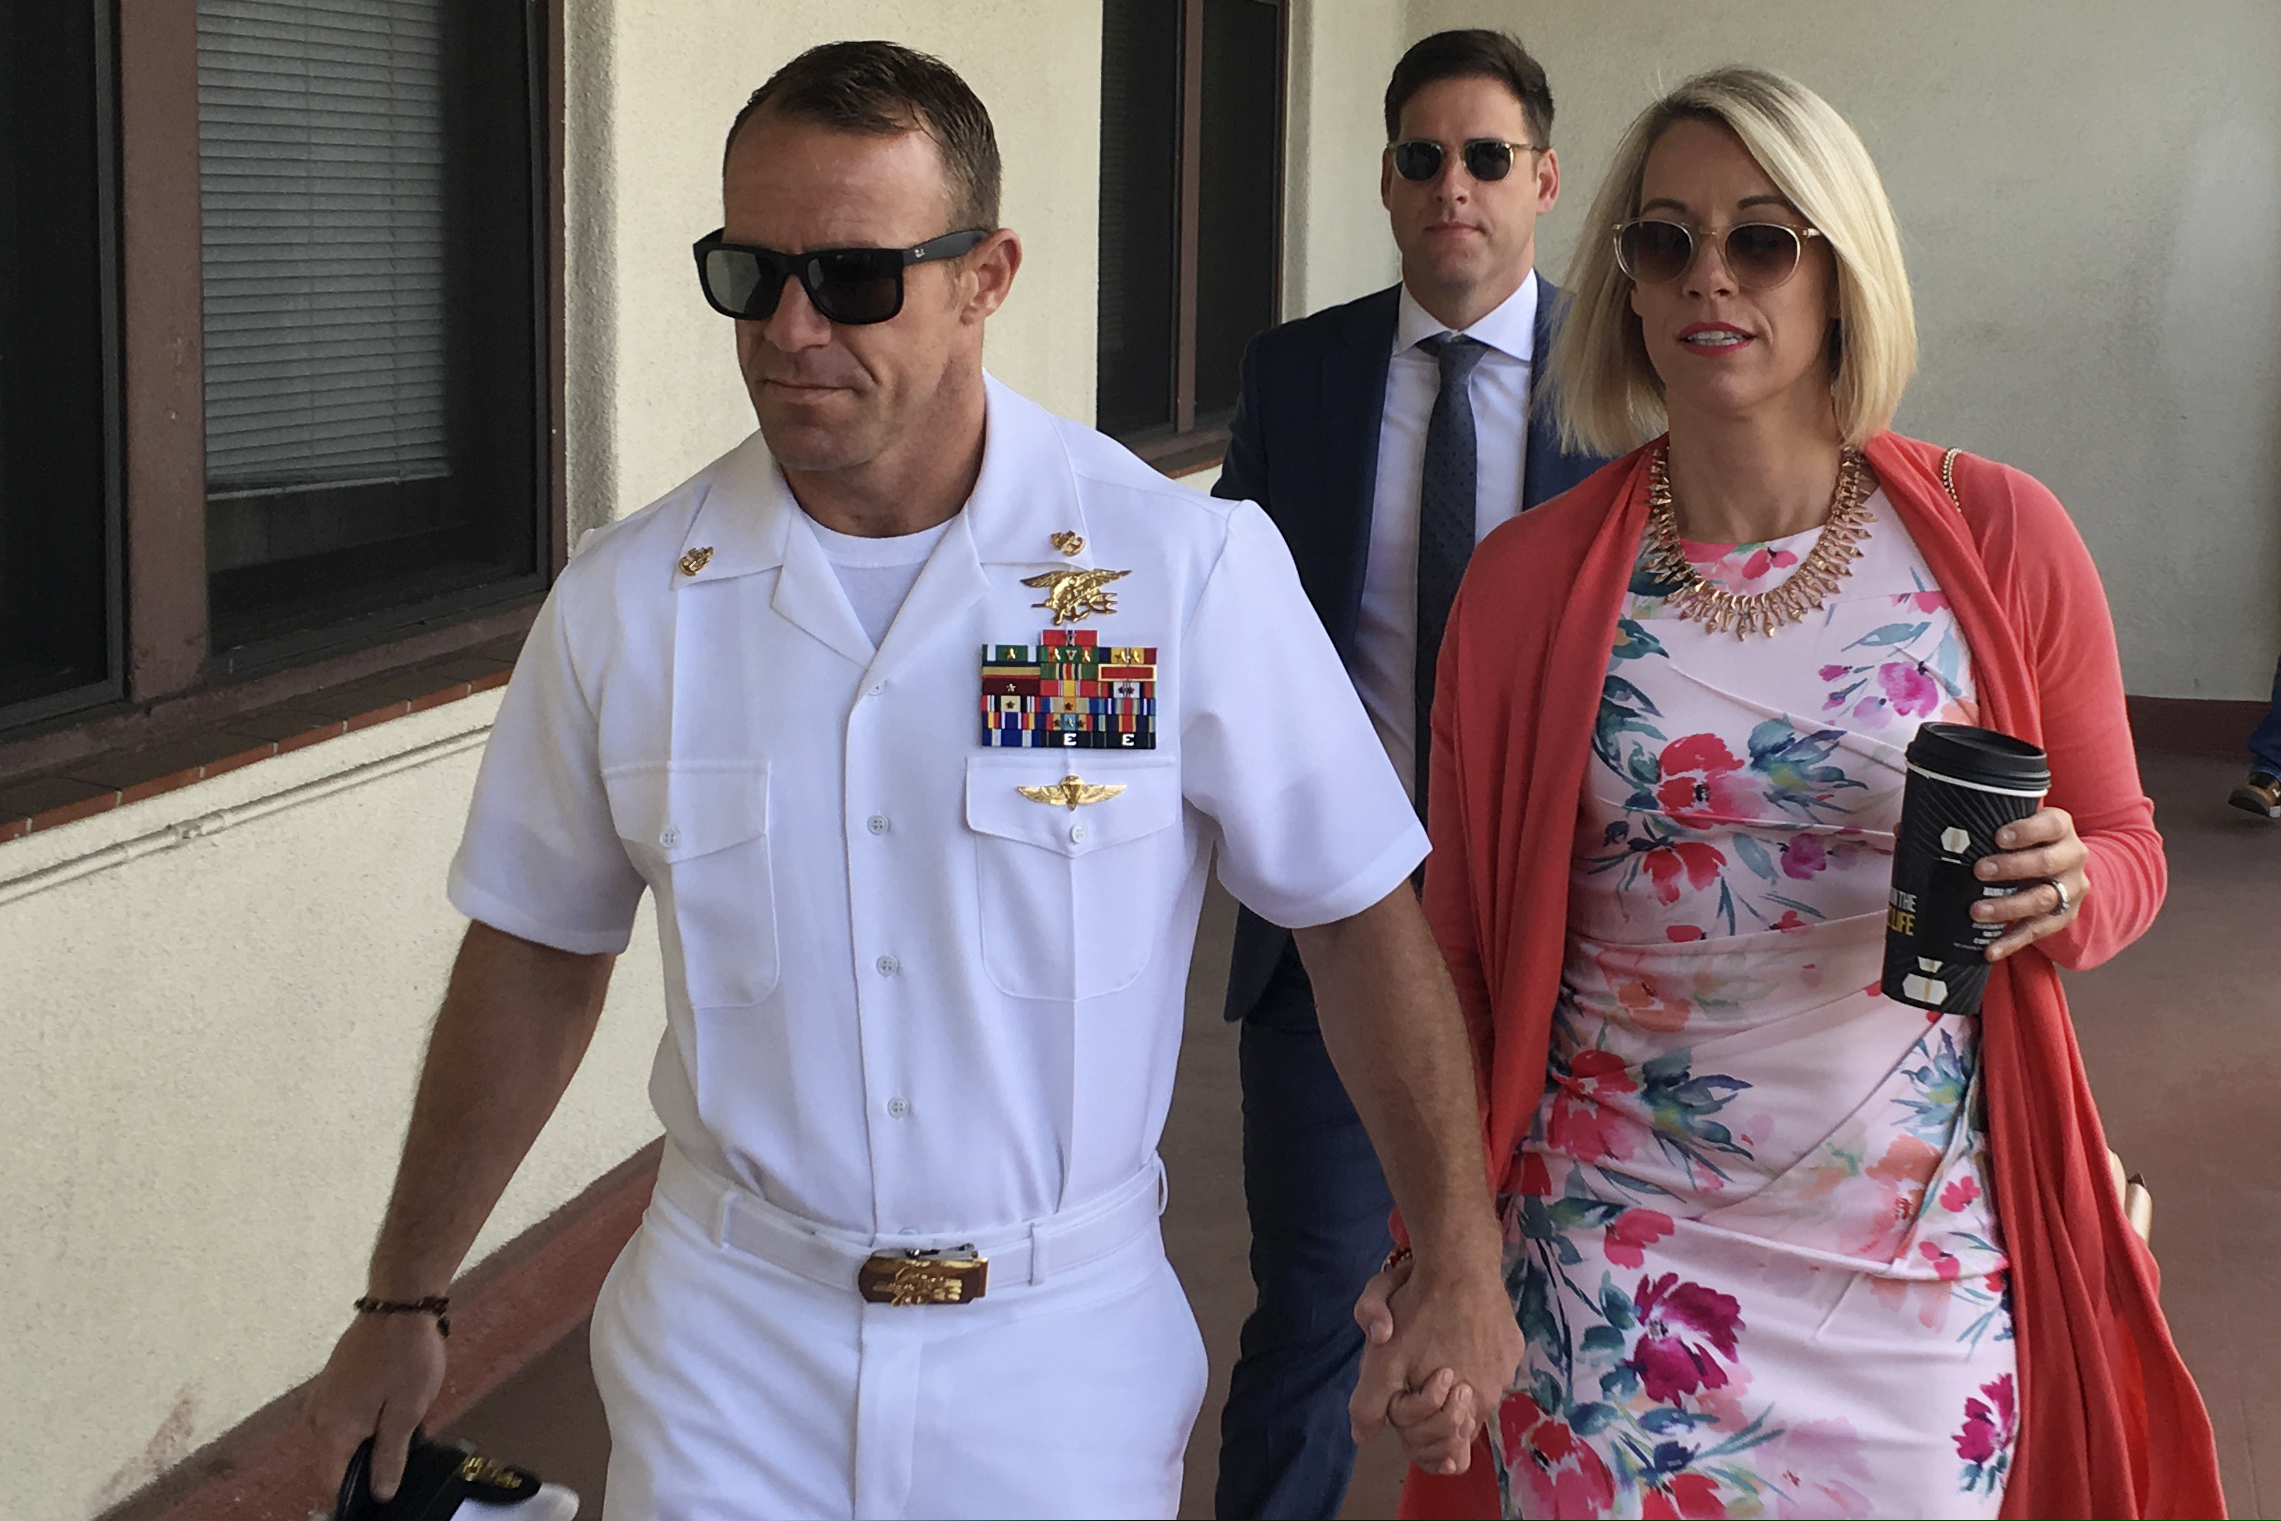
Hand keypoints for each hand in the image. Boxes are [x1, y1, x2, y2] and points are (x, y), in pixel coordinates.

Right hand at [303, 1312, 447, 1501]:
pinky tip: (387, 1402)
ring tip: (398, 1418)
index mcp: (332, 1431)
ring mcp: (321, 1397)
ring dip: (365, 1437)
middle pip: (335, 1461)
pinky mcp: (330, 1381)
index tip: (385, 1483)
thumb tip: (380, 1494)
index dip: (359, 1491)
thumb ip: (390, 1457)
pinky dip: (361, 1418)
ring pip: (339, 1437)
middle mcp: (317, 1417)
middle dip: (365, 1461)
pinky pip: (341, 1415)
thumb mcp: (407, 1412)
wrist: (399, 1303)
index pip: (333, 1483)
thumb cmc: (407, 1357)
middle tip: (401, 1443)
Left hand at [1350, 1250, 1519, 1474]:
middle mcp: (1493, 1396)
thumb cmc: (1417, 1312)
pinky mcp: (1513, 1345)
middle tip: (1419, 1368)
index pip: (1445, 1443)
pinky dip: (1474, 1355)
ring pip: (1476, 1389)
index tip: (1408, 1393)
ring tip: (1436, 1347)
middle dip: (1435, 1402)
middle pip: (1459, 1416)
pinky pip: (1491, 1362)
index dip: (1420, 1422)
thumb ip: (1369, 1404)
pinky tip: (1457, 1331)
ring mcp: (1507, 1370)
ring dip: (1456, 1378)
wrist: (1458, 1262)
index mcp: (1464, 1409)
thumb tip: (1363, 1436)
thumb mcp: (1381, 1360)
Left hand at [1972, 806, 2087, 959]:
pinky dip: (2012, 942)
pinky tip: (1990, 950)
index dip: (2026, 831)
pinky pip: (2037, 931)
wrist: (2062, 869)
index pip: (2051, 825)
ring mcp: (2071, 889)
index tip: (1998, 837)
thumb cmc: (2025, 842)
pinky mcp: (2063, 916)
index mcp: (2060, 828)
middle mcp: (2072, 857)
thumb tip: (1927, 829)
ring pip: (2042, 899)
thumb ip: (1988, 823)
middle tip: (1979, 871)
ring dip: (2008, 906)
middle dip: (2012, 867)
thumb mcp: (2016, 826)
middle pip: (2046, 863)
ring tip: (1977, 911)